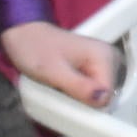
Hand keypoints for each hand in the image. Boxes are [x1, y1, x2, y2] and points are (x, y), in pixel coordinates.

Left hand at [0, 21, 118, 107]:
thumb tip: (103, 100)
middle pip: (104, 97)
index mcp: (105, 56)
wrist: (25, 34)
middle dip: (81, 101)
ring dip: (77, 98)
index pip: (107, 96)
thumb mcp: (53, 71)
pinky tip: (63, 86)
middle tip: (59, 91)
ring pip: (98, 96)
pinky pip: (92, 90)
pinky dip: (76, 93)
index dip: (85, 103)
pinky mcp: (96, 67)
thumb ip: (78, 86)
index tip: (64, 96)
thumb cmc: (36, 49)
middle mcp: (111, 58)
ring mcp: (104, 62)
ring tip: (59, 87)